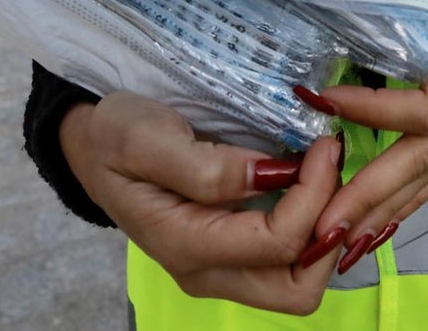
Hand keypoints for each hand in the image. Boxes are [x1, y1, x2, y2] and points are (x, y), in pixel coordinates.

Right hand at [60, 91, 342, 313]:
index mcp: (186, 245)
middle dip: (330, 232)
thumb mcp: (146, 138)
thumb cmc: (115, 137)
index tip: (324, 144)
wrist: (91, 144)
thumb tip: (272, 175)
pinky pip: (290, 262)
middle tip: (336, 172)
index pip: (277, 243)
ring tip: (329, 175)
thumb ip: (207, 167)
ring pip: (298, 282)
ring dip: (326, 232)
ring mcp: (221, 269)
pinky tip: (314, 183)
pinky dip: (315, 228)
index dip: (314, 195)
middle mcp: (208, 272)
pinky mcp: (233, 254)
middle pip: (296, 289)